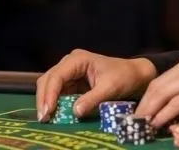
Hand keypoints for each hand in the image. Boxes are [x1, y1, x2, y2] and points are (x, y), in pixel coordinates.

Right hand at [35, 49, 156, 121]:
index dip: (50, 94)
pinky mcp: (71, 84)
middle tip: (44, 118)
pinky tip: (54, 116)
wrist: (134, 76)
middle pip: (48, 80)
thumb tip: (75, 111)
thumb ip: (93, 99)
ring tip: (47, 119)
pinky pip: (57, 94)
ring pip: (49, 87)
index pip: (57, 76)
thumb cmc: (124, 77)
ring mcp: (69, 74)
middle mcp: (70, 64)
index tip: (48, 111)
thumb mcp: (110, 88)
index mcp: (78, 59)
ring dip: (47, 102)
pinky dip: (54, 104)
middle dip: (44, 99)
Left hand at [134, 53, 178, 127]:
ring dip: (150, 111)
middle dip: (144, 106)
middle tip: (135, 124)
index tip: (139, 115)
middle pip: (158, 85)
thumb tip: (170, 116)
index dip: (147, 98)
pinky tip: (159, 125)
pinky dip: (165, 115)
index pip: (161, 80)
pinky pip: (178, 103)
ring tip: (142, 127)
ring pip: (164, 93)